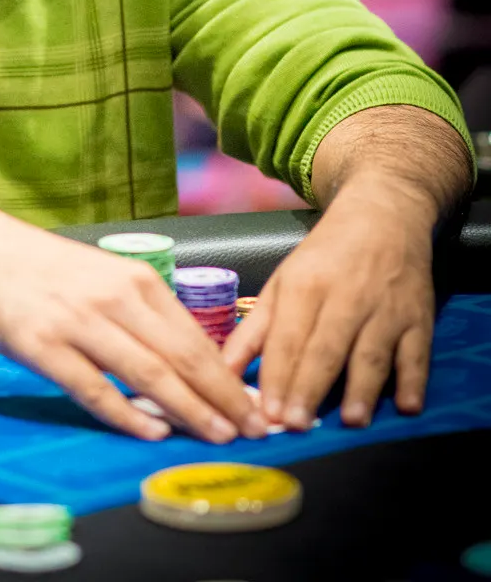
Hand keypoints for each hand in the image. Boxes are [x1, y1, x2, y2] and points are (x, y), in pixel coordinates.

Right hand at [0, 198, 265, 443]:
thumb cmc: (43, 269)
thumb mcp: (101, 277)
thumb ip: (140, 314)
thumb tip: (190, 364)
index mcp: (133, 279)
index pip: (194, 337)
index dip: (230, 377)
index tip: (257, 405)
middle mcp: (112, 297)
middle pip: (180, 357)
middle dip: (223, 399)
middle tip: (255, 431)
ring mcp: (76, 322)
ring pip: (146, 373)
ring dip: (189, 410)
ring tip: (219, 436)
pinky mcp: (41, 345)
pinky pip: (93, 388)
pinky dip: (126, 413)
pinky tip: (151, 433)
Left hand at [222, 174, 436, 430]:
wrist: (383, 214)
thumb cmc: (324, 256)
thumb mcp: (282, 283)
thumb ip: (253, 332)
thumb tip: (222, 371)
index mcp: (305, 285)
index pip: (288, 337)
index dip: (278, 376)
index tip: (267, 414)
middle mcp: (345, 297)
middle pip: (325, 348)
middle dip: (309, 387)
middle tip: (297, 426)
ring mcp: (385, 308)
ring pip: (371, 352)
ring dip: (361, 388)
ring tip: (349, 421)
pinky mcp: (418, 318)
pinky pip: (417, 353)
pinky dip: (413, 379)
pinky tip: (407, 405)